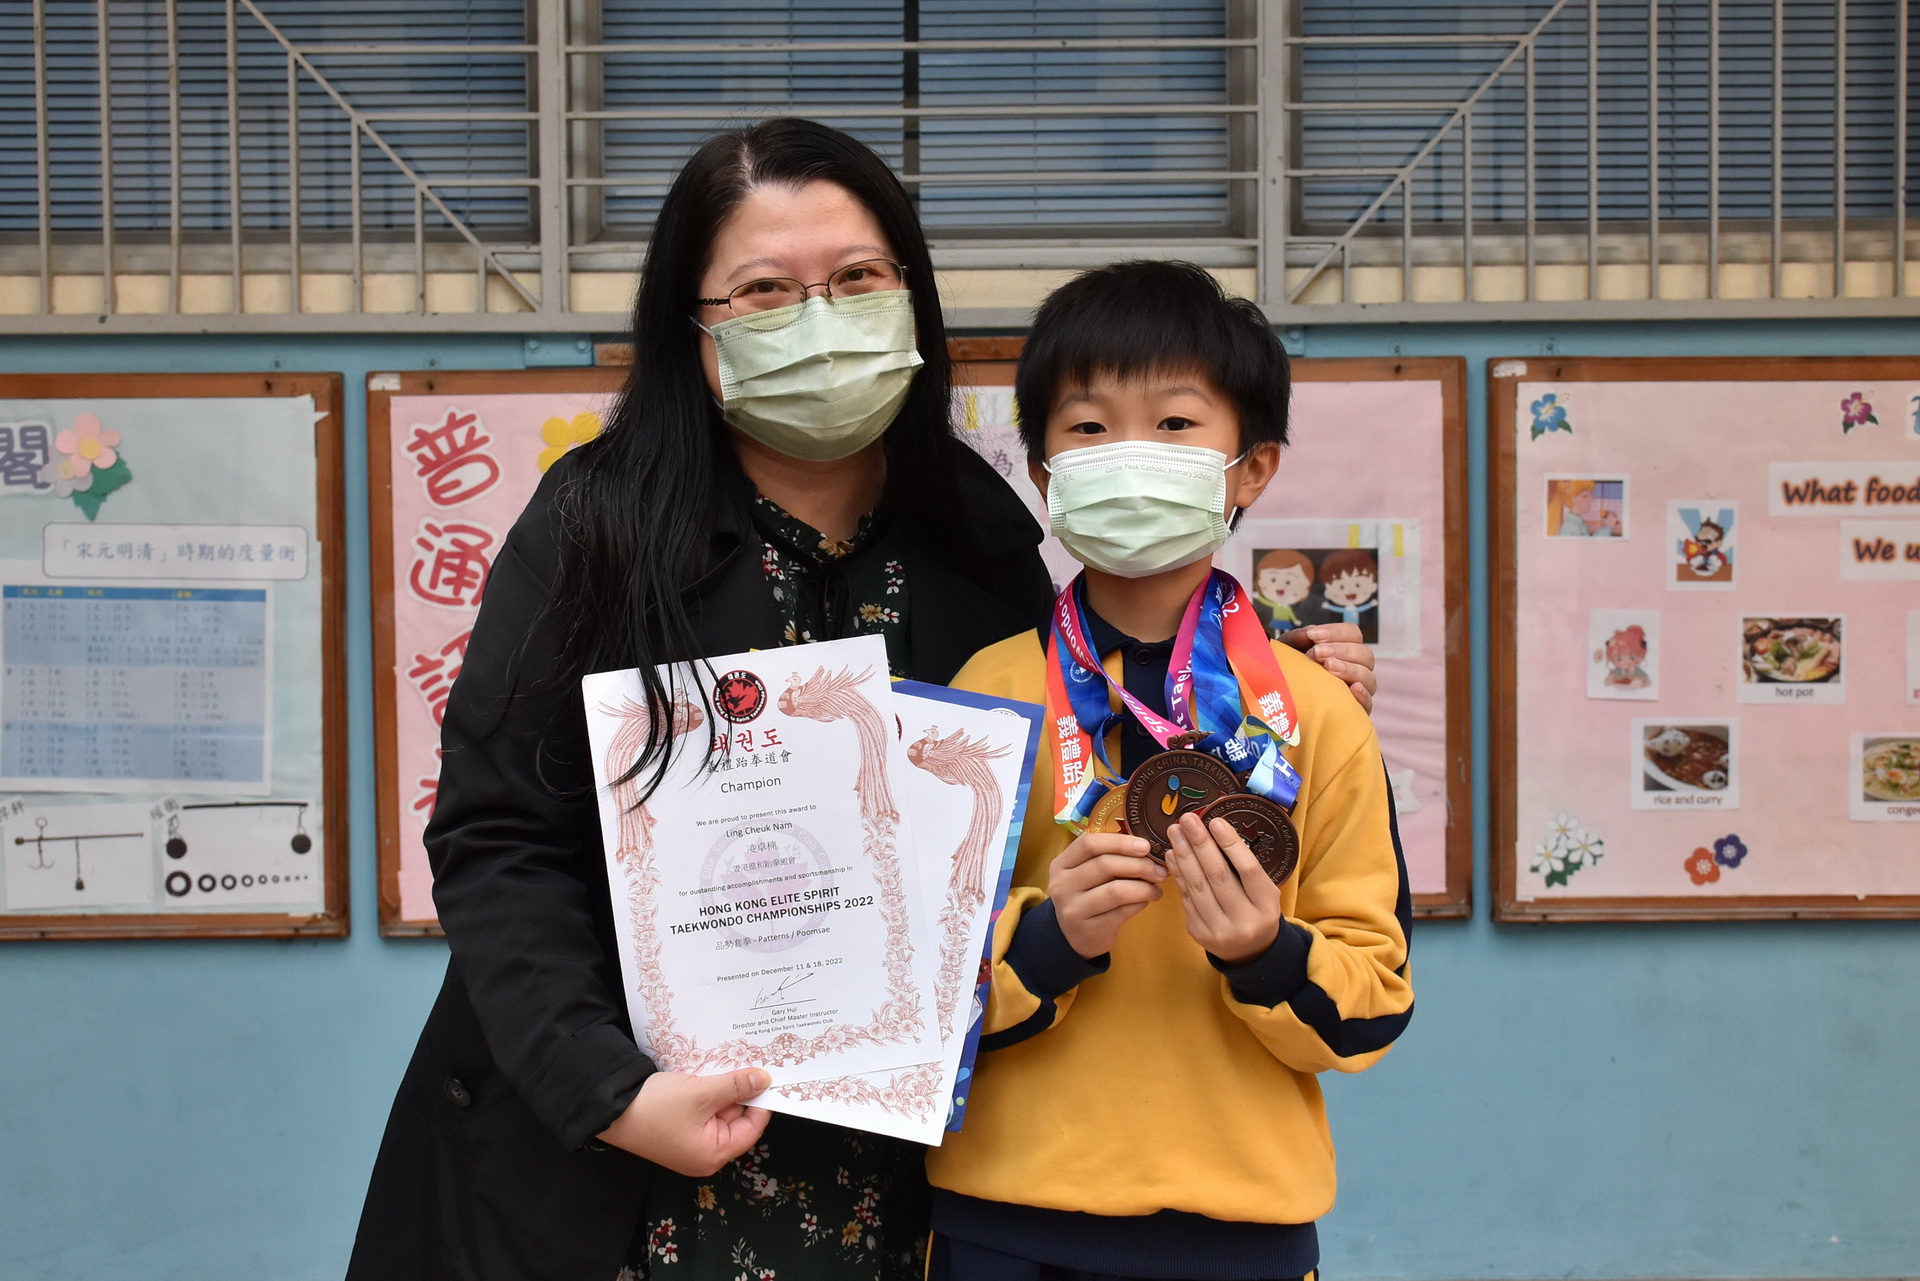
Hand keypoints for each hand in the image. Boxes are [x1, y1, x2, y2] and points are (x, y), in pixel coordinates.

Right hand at [597, 1067, 772, 1175]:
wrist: (610, 1107)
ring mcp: (690, 1140)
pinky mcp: (678, 1126)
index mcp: (713, 1154)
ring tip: (732, 1061)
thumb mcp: (701, 1093)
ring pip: (719, 1109)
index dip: (762, 1101)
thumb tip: (764, 1080)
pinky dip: (708, 1090)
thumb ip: (736, 1086)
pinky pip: (703, 1107)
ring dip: (724, 1087)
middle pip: (736, 1117)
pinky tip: (712, 1069)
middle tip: (752, 1061)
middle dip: (742, 1090)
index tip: (770, 1076)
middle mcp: (704, 1153)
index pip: (752, 1128)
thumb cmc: (655, 1108)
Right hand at [1047, 830, 1165, 959]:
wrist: (1074, 936)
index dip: (1120, 842)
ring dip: (1144, 887)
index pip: (1089, 844)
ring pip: (1116, 890)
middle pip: (1105, 865)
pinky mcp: (1089, 929)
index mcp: (1061, 864)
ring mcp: (1073, 908)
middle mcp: (1062, 885)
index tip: (1145, 846)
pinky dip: (1140, 903)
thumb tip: (1145, 846)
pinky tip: (1148, 900)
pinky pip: (1122, 911)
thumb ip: (1107, 857)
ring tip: (1156, 888)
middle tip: (1158, 870)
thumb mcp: (1086, 873)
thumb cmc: (1087, 896)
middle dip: (1139, 865)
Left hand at [1166, 811, 1280, 966]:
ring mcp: (1219, 929)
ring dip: (1184, 855)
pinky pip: (1186, 898)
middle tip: (1187, 819)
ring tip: (1175, 831)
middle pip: (1218, 876)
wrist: (1250, 951)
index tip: (1215, 821)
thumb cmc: (1257, 910)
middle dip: (1200, 844)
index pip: (1248, 870)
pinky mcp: (1198, 932)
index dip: (1231, 844)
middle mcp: (1244, 920)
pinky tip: (1172, 854)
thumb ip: (1245, 868)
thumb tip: (1214, 831)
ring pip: (1198, 886)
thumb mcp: (1264, 891)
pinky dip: (1178, 874)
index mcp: (1266, 905)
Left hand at [1282, 623, 1376, 712]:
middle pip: (1365, 654)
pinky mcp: (1356, 711)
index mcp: (1344, 650)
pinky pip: (1368, 704)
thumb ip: (1298, 638)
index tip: (1313, 635)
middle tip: (1317, 653)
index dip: (1336, 632)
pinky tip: (1352, 688)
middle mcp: (1357, 668)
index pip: (1353, 634)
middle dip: (1340, 650)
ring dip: (1349, 669)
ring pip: (1368, 677)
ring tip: (1328, 667)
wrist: (1279, 701)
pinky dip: (1364, 695)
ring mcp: (1359, 690)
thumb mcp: (1288, 651)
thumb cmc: (1288, 671)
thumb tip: (1309, 633)